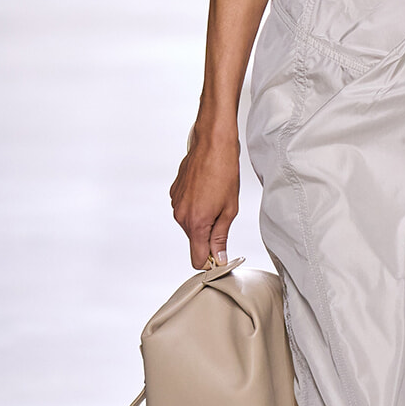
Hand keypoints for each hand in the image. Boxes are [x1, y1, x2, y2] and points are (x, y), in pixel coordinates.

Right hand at [170, 126, 240, 268]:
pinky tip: (207, 191)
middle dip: (208, 237)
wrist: (212, 144)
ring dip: (203, 220)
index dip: (210, 261)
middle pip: (194, 241)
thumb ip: (221, 237)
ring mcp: (176, 203)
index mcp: (196, 222)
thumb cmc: (224, 171)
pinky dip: (196, 206)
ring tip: (216, 199)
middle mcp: (181, 215)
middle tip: (224, 216)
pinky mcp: (174, 193)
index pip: (196, 259)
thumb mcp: (230, 208)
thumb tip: (218, 257)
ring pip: (190, 225)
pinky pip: (185, 209)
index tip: (220, 256)